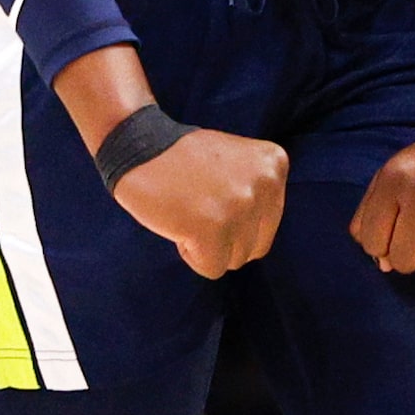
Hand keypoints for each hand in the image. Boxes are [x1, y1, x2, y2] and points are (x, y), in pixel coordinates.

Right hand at [113, 127, 288, 278]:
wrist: (140, 145)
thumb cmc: (185, 159)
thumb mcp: (239, 162)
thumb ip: (257, 193)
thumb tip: (259, 238)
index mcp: (275, 164)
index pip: (267, 225)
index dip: (235, 220)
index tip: (213, 193)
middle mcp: (265, 184)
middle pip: (254, 247)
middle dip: (224, 237)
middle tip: (198, 204)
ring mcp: (240, 206)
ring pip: (233, 261)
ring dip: (207, 245)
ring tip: (189, 210)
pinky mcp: (213, 230)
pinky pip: (212, 268)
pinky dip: (191, 254)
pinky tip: (180, 223)